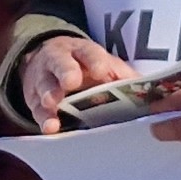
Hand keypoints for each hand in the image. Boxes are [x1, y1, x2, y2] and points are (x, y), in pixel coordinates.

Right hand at [17, 33, 133, 131]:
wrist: (46, 62)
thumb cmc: (83, 67)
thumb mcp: (102, 64)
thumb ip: (121, 75)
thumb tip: (147, 90)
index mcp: (81, 51)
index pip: (89, 53)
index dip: (95, 60)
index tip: (100, 71)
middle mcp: (59, 61)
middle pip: (61, 63)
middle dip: (66, 71)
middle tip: (71, 82)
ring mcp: (44, 79)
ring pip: (45, 85)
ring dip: (49, 95)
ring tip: (52, 104)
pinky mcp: (33, 99)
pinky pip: (37, 109)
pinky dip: (43, 118)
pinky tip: (50, 127)